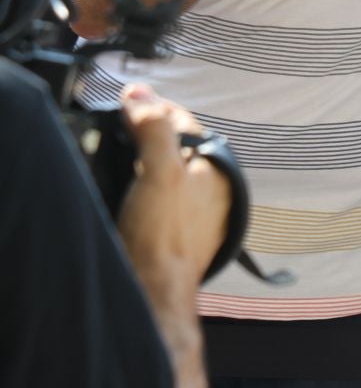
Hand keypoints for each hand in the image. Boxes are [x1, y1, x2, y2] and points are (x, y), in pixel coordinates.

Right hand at [116, 83, 229, 290]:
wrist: (155, 292)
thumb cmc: (163, 235)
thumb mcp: (161, 171)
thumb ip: (155, 130)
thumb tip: (139, 95)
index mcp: (216, 168)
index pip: (183, 121)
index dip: (152, 107)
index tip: (126, 100)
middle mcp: (211, 188)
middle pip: (175, 145)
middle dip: (148, 132)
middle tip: (117, 124)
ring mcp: (194, 211)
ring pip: (167, 170)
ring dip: (143, 159)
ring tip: (116, 152)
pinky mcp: (175, 232)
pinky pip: (159, 196)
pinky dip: (141, 185)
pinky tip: (124, 190)